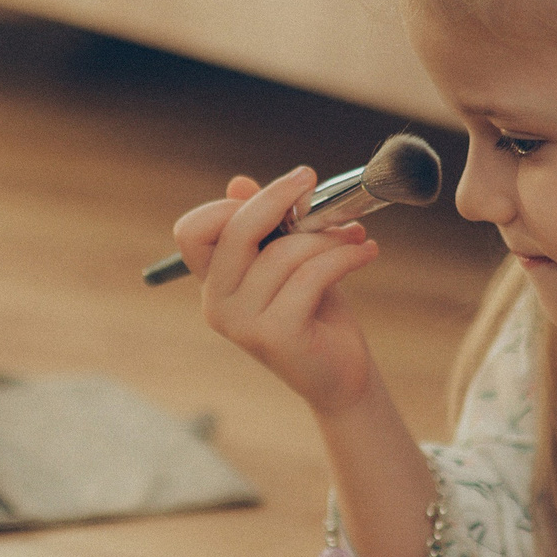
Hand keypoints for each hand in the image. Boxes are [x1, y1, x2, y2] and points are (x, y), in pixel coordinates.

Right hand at [171, 167, 380, 414]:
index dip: (228, 205)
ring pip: (283, 252)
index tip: (275, 195)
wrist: (342, 375)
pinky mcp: (275, 335)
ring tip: (354, 237)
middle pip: (234, 231)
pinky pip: (310, 276)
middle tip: (311, 181)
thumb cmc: (316, 311)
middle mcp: (217, 304)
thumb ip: (266, 225)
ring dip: (327, 236)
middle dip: (277, 198)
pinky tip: (365, 252)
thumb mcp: (290, 259)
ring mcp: (242, 323)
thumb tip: (239, 183)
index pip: (191, 231)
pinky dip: (344, 257)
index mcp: (214, 282)